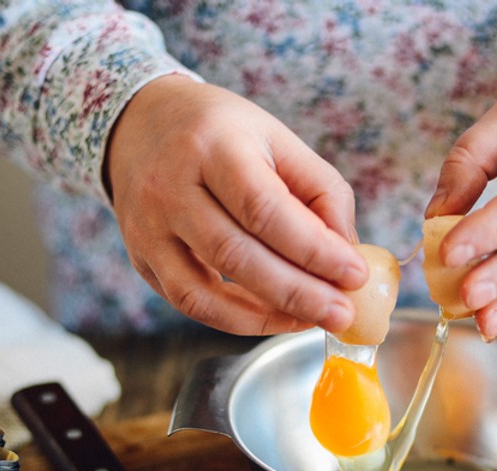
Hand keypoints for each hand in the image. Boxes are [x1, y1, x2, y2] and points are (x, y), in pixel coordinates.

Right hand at [106, 75, 367, 334]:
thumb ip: (321, 191)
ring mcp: (147, 228)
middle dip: (298, 293)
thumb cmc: (222, 133)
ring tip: (313, 320)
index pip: (264, 208)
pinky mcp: (141, 258)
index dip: (313, 248)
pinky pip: (189, 303)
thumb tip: (348, 254)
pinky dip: (235, 320)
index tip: (355, 274)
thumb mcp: (278, 139)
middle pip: (235, 255)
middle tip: (342, 314)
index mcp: (212, 146)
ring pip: (205, 292)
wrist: (141, 123)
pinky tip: (274, 317)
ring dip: (267, 316)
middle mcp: (169, 187)